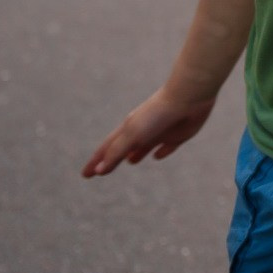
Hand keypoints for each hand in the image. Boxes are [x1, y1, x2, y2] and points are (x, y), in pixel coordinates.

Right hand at [82, 87, 215, 177]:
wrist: (187, 97)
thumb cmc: (157, 115)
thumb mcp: (132, 135)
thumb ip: (116, 152)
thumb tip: (98, 171)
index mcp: (128, 129)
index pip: (107, 149)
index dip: (96, 162)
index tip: (85, 175)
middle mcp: (142, 131)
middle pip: (123, 149)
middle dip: (111, 160)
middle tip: (101, 171)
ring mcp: (160, 132)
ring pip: (145, 146)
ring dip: (137, 154)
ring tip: (131, 161)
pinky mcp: (179, 135)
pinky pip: (167, 147)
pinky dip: (162, 152)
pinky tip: (157, 155)